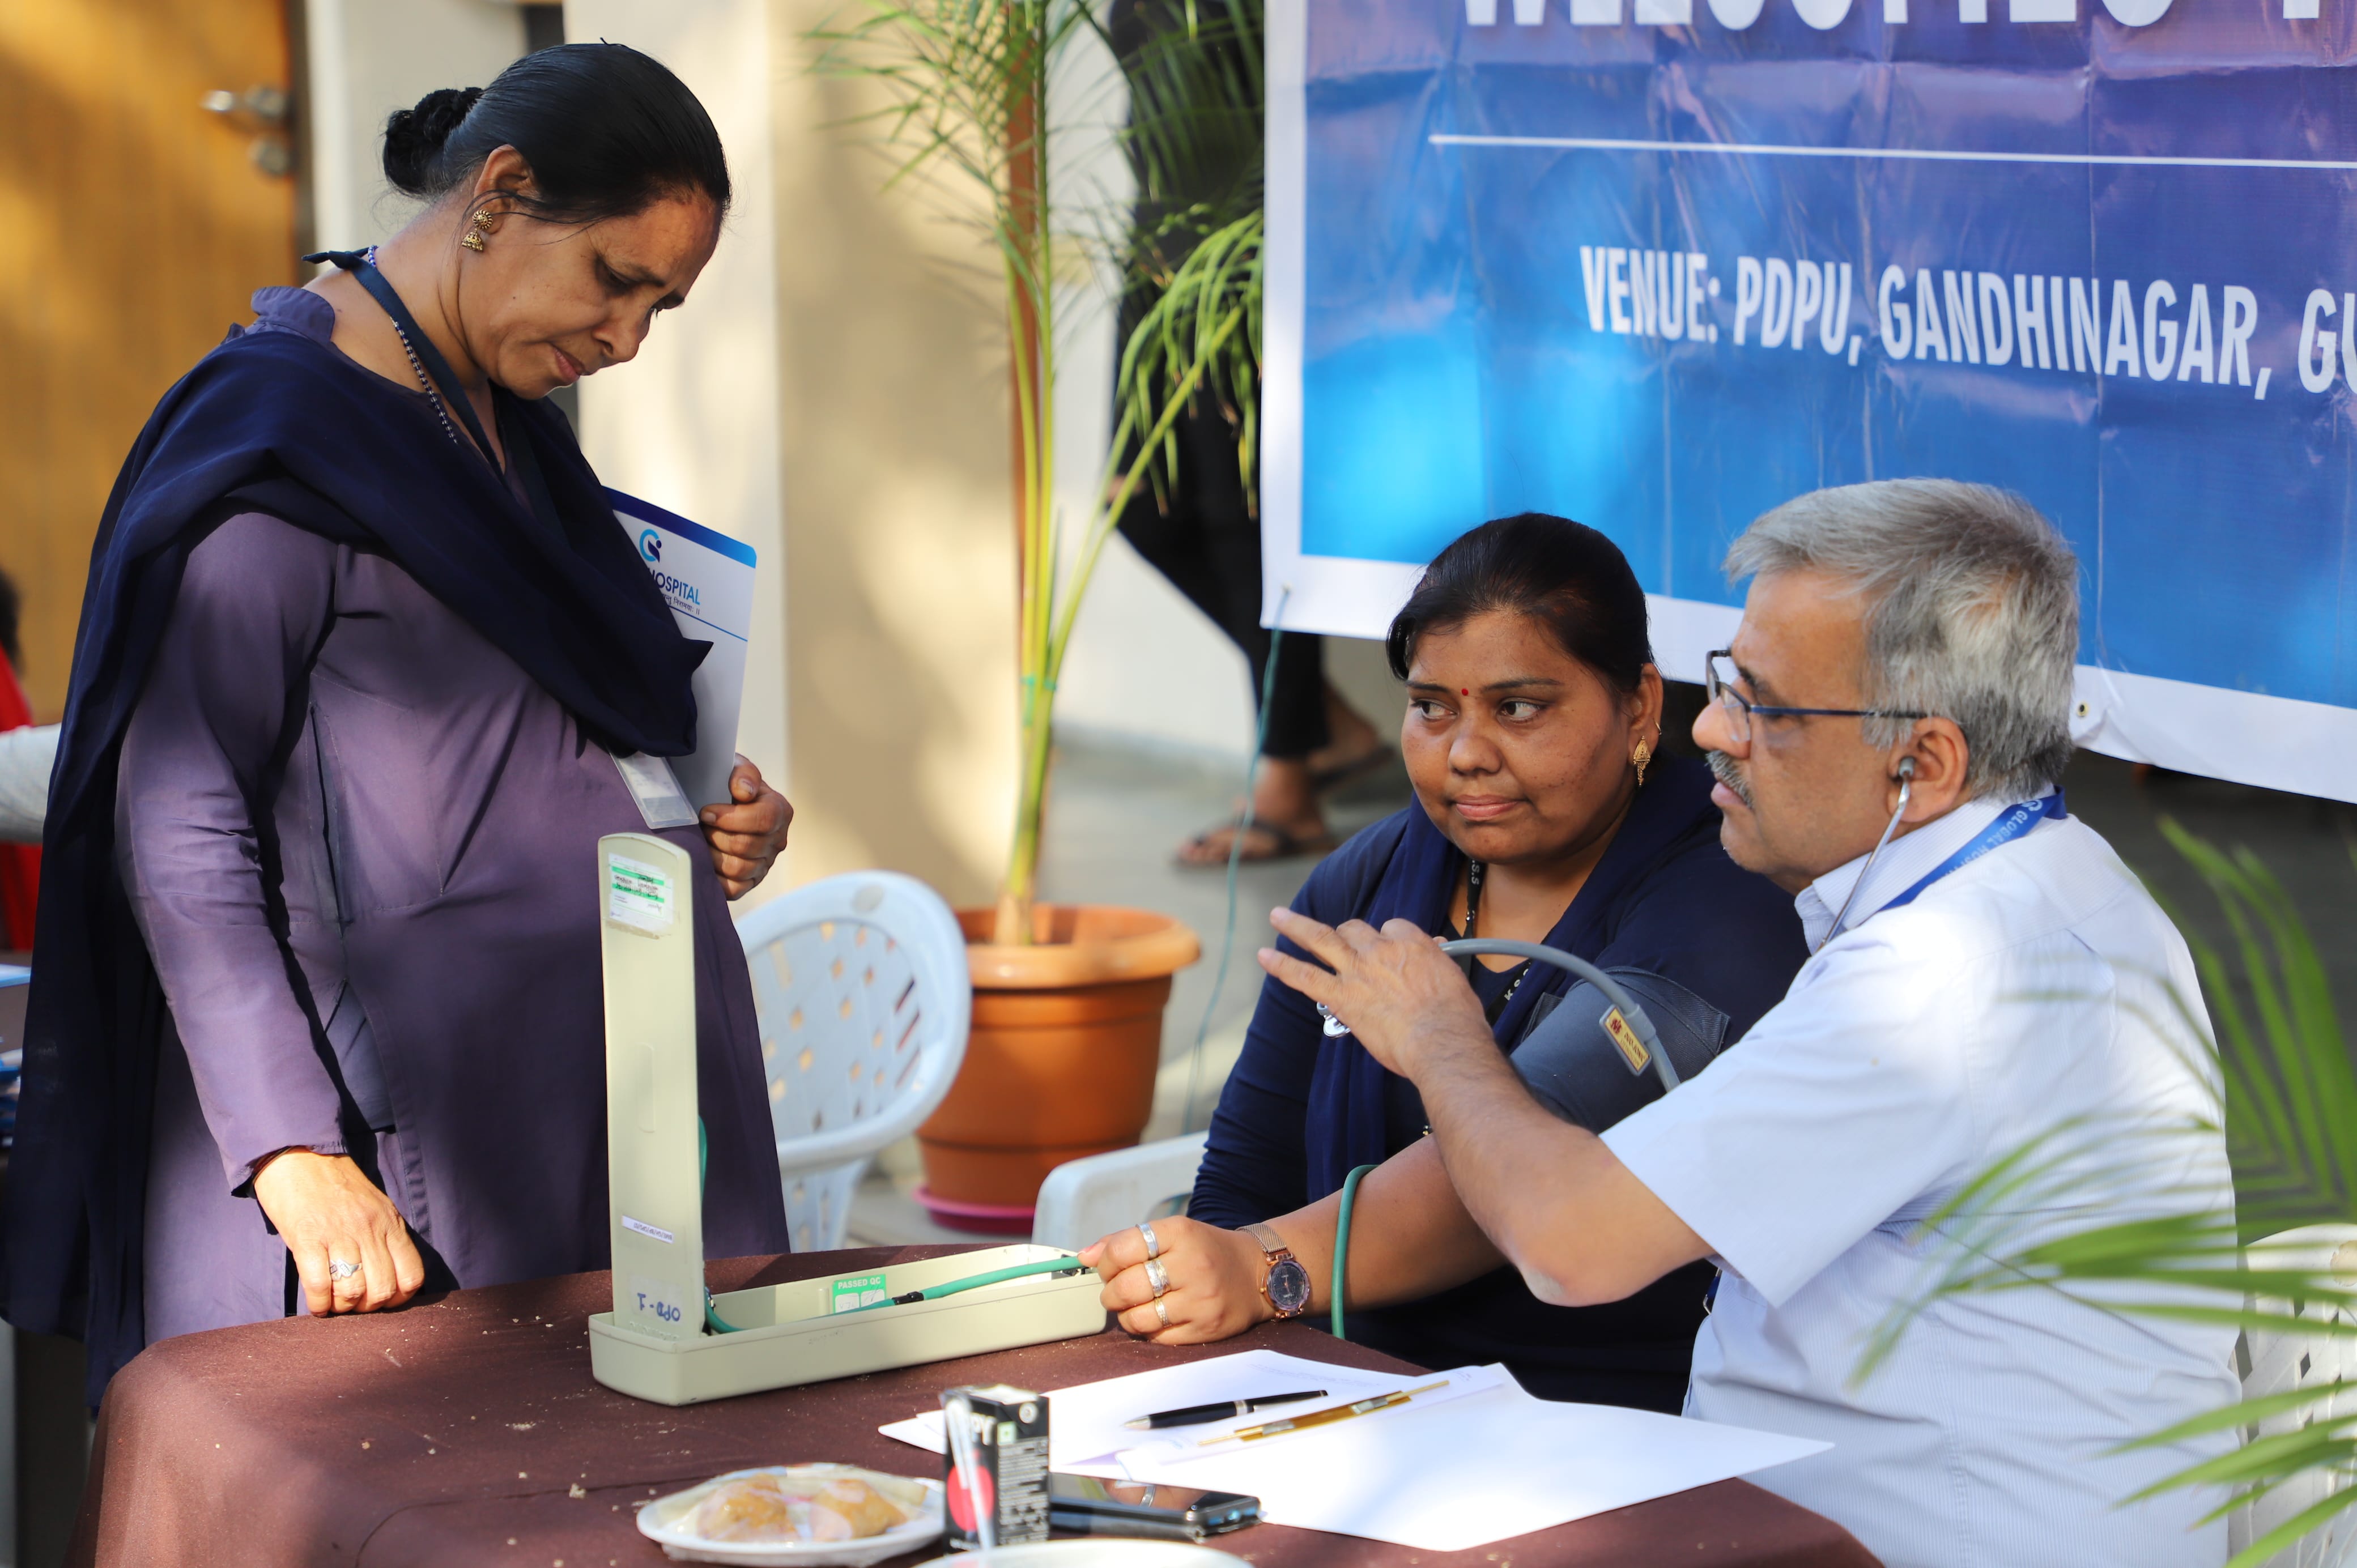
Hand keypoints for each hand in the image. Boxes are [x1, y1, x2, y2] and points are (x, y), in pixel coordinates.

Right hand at [251, 1149, 426, 1316]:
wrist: (300, 1155)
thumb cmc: (337, 1185)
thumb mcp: (375, 1206)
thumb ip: (385, 1237)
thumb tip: (391, 1277)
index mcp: (390, 1223)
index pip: (411, 1275)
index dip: (399, 1298)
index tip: (384, 1302)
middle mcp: (369, 1229)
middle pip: (381, 1289)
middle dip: (368, 1307)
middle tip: (354, 1305)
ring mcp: (338, 1234)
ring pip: (352, 1290)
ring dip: (342, 1307)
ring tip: (334, 1304)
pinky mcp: (306, 1238)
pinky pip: (318, 1284)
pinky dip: (318, 1303)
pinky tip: (317, 1304)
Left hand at [701, 755, 791, 898]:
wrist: (713, 803)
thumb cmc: (724, 785)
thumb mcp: (734, 768)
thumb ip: (742, 772)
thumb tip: (744, 792)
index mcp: (780, 811)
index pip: (764, 819)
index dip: (731, 818)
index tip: (706, 811)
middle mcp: (778, 840)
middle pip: (747, 845)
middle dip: (716, 835)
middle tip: (700, 826)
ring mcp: (765, 864)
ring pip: (738, 868)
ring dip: (712, 854)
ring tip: (701, 841)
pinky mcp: (749, 883)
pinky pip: (734, 888)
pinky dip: (715, 877)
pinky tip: (704, 860)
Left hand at [1079, 1216, 1277, 1343]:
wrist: (1256, 1274)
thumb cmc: (1205, 1251)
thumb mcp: (1172, 1233)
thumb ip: (1125, 1241)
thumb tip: (1084, 1257)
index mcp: (1181, 1233)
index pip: (1122, 1249)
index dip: (1105, 1262)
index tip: (1108, 1266)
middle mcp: (1192, 1265)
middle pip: (1127, 1287)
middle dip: (1111, 1292)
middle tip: (1118, 1290)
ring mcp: (1200, 1300)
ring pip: (1138, 1318)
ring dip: (1126, 1315)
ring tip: (1135, 1306)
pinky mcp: (1205, 1329)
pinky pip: (1157, 1338)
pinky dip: (1147, 1330)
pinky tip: (1156, 1318)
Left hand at [1256, 907, 1491, 1079]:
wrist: (1442, 1041)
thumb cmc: (1456, 1017)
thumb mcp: (1453, 978)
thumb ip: (1437, 961)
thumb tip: (1436, 948)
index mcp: (1412, 943)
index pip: (1392, 928)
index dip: (1388, 940)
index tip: (1388, 952)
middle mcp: (1381, 949)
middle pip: (1354, 929)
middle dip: (1346, 933)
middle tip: (1339, 942)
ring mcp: (1357, 970)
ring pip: (1321, 939)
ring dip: (1296, 926)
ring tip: (1277, 916)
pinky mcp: (1342, 997)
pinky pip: (1305, 975)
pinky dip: (1282, 965)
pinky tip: (1264, 956)